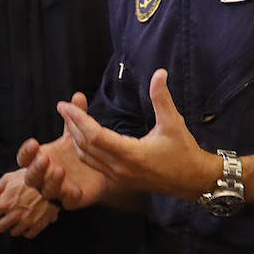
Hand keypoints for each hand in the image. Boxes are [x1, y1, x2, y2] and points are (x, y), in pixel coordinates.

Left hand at [0, 169, 58, 237]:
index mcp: (5, 203)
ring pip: (13, 232)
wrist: (52, 180)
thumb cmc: (29, 176)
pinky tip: (29, 221)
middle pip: (0, 227)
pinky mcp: (39, 225)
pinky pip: (28, 235)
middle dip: (2, 220)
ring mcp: (27, 221)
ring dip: (14, 226)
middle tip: (8, 214)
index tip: (0, 207)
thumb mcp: (8, 178)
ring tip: (19, 216)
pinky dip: (27, 230)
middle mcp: (14, 215)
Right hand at [16, 92, 110, 209]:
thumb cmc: (79, 152)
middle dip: (35, 169)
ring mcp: (57, 189)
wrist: (100, 171)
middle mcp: (45, 176)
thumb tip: (78, 95)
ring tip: (59, 170)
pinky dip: (67, 195)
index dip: (26, 153)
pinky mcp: (72, 200)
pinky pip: (65, 202)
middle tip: (45, 159)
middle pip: (31, 177)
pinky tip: (72, 187)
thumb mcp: (77, 133)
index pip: (25, 158)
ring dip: (50, 181)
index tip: (34, 142)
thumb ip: (76, 116)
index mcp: (40, 159)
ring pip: (46, 191)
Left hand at [58, 69, 218, 200]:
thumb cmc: (184, 152)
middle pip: (85, 146)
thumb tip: (159, 73)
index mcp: (131, 154)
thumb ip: (162, 98)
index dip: (78, 119)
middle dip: (71, 126)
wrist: (192, 181)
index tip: (65, 105)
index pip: (95, 135)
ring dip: (75, 139)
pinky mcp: (120, 180)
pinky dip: (84, 150)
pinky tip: (81, 139)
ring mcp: (118, 176)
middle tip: (61, 108)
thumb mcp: (173, 123)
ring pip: (87, 157)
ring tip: (68, 121)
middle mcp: (120, 168)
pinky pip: (94, 164)